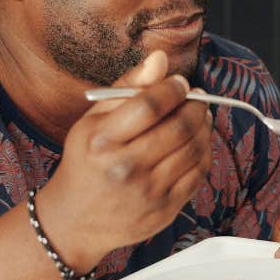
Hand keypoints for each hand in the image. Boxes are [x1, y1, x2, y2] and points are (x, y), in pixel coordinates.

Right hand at [38, 50, 211, 270]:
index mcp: (102, 142)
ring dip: (203, 126)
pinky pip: (198, 173)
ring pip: (194, 149)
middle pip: (178, 127)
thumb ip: (127, 87)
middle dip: (195, 105)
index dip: (173, 88)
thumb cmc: (86, 162)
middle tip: (196, 97)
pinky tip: (196, 141)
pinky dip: (204, 152)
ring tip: (198, 115)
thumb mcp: (92, 121)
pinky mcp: (165, 210)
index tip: (180, 83)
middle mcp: (125, 168)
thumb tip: (160, 58)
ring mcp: (147, 192)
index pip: (150, 105)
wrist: (76, 221)